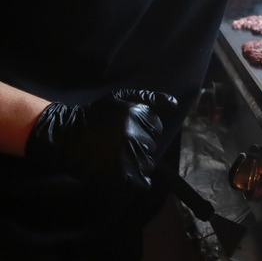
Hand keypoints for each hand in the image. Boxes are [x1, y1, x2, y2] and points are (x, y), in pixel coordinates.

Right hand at [24, 89, 176, 189]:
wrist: (65, 136)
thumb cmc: (94, 115)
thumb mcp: (120, 98)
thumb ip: (149, 99)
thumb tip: (174, 104)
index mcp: (139, 114)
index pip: (157, 129)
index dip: (143, 132)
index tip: (125, 132)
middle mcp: (137, 135)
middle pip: (153, 148)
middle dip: (139, 148)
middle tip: (117, 146)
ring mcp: (131, 156)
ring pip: (148, 165)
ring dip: (136, 165)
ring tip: (115, 158)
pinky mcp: (124, 176)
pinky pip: (143, 184)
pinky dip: (135, 182)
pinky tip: (119, 173)